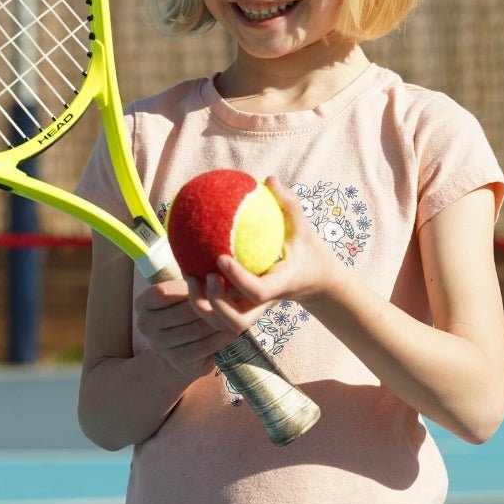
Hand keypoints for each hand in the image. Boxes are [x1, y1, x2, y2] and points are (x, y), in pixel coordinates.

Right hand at [133, 278, 240, 379]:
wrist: (181, 347)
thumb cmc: (184, 309)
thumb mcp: (181, 292)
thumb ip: (191, 282)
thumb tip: (217, 267)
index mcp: (143, 302)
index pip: (163, 292)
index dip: (188, 288)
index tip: (212, 279)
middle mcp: (145, 324)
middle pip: (183, 311)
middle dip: (211, 302)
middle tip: (235, 293)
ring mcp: (159, 344)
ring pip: (196, 328)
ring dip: (220, 320)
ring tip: (238, 310)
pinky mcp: (176, 360)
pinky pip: (204, 346)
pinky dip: (221, 337)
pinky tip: (234, 329)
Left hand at [186, 176, 345, 334]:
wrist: (315, 280)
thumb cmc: (307, 250)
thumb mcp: (303, 227)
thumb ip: (289, 204)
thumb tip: (268, 179)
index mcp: (279, 285)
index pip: (258, 292)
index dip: (237, 279)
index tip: (221, 257)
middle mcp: (263, 305)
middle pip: (236, 321)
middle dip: (216, 303)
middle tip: (205, 276)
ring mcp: (251, 310)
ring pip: (222, 323)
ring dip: (202, 306)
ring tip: (191, 278)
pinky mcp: (241, 308)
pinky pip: (216, 312)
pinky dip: (200, 300)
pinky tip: (188, 273)